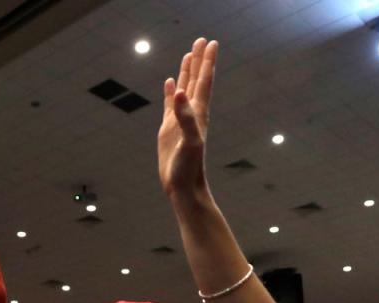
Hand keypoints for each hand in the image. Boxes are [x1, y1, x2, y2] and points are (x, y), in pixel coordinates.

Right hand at [158, 38, 218, 198]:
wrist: (184, 186)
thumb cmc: (189, 167)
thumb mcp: (189, 141)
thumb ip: (185, 117)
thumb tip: (180, 92)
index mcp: (198, 113)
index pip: (204, 81)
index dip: (207, 62)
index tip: (210, 43)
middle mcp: (191, 113)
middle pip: (196, 80)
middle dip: (198, 61)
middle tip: (201, 40)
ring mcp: (179, 120)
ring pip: (184, 89)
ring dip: (186, 72)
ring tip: (188, 55)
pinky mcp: (169, 129)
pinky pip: (170, 104)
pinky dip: (171, 91)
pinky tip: (170, 82)